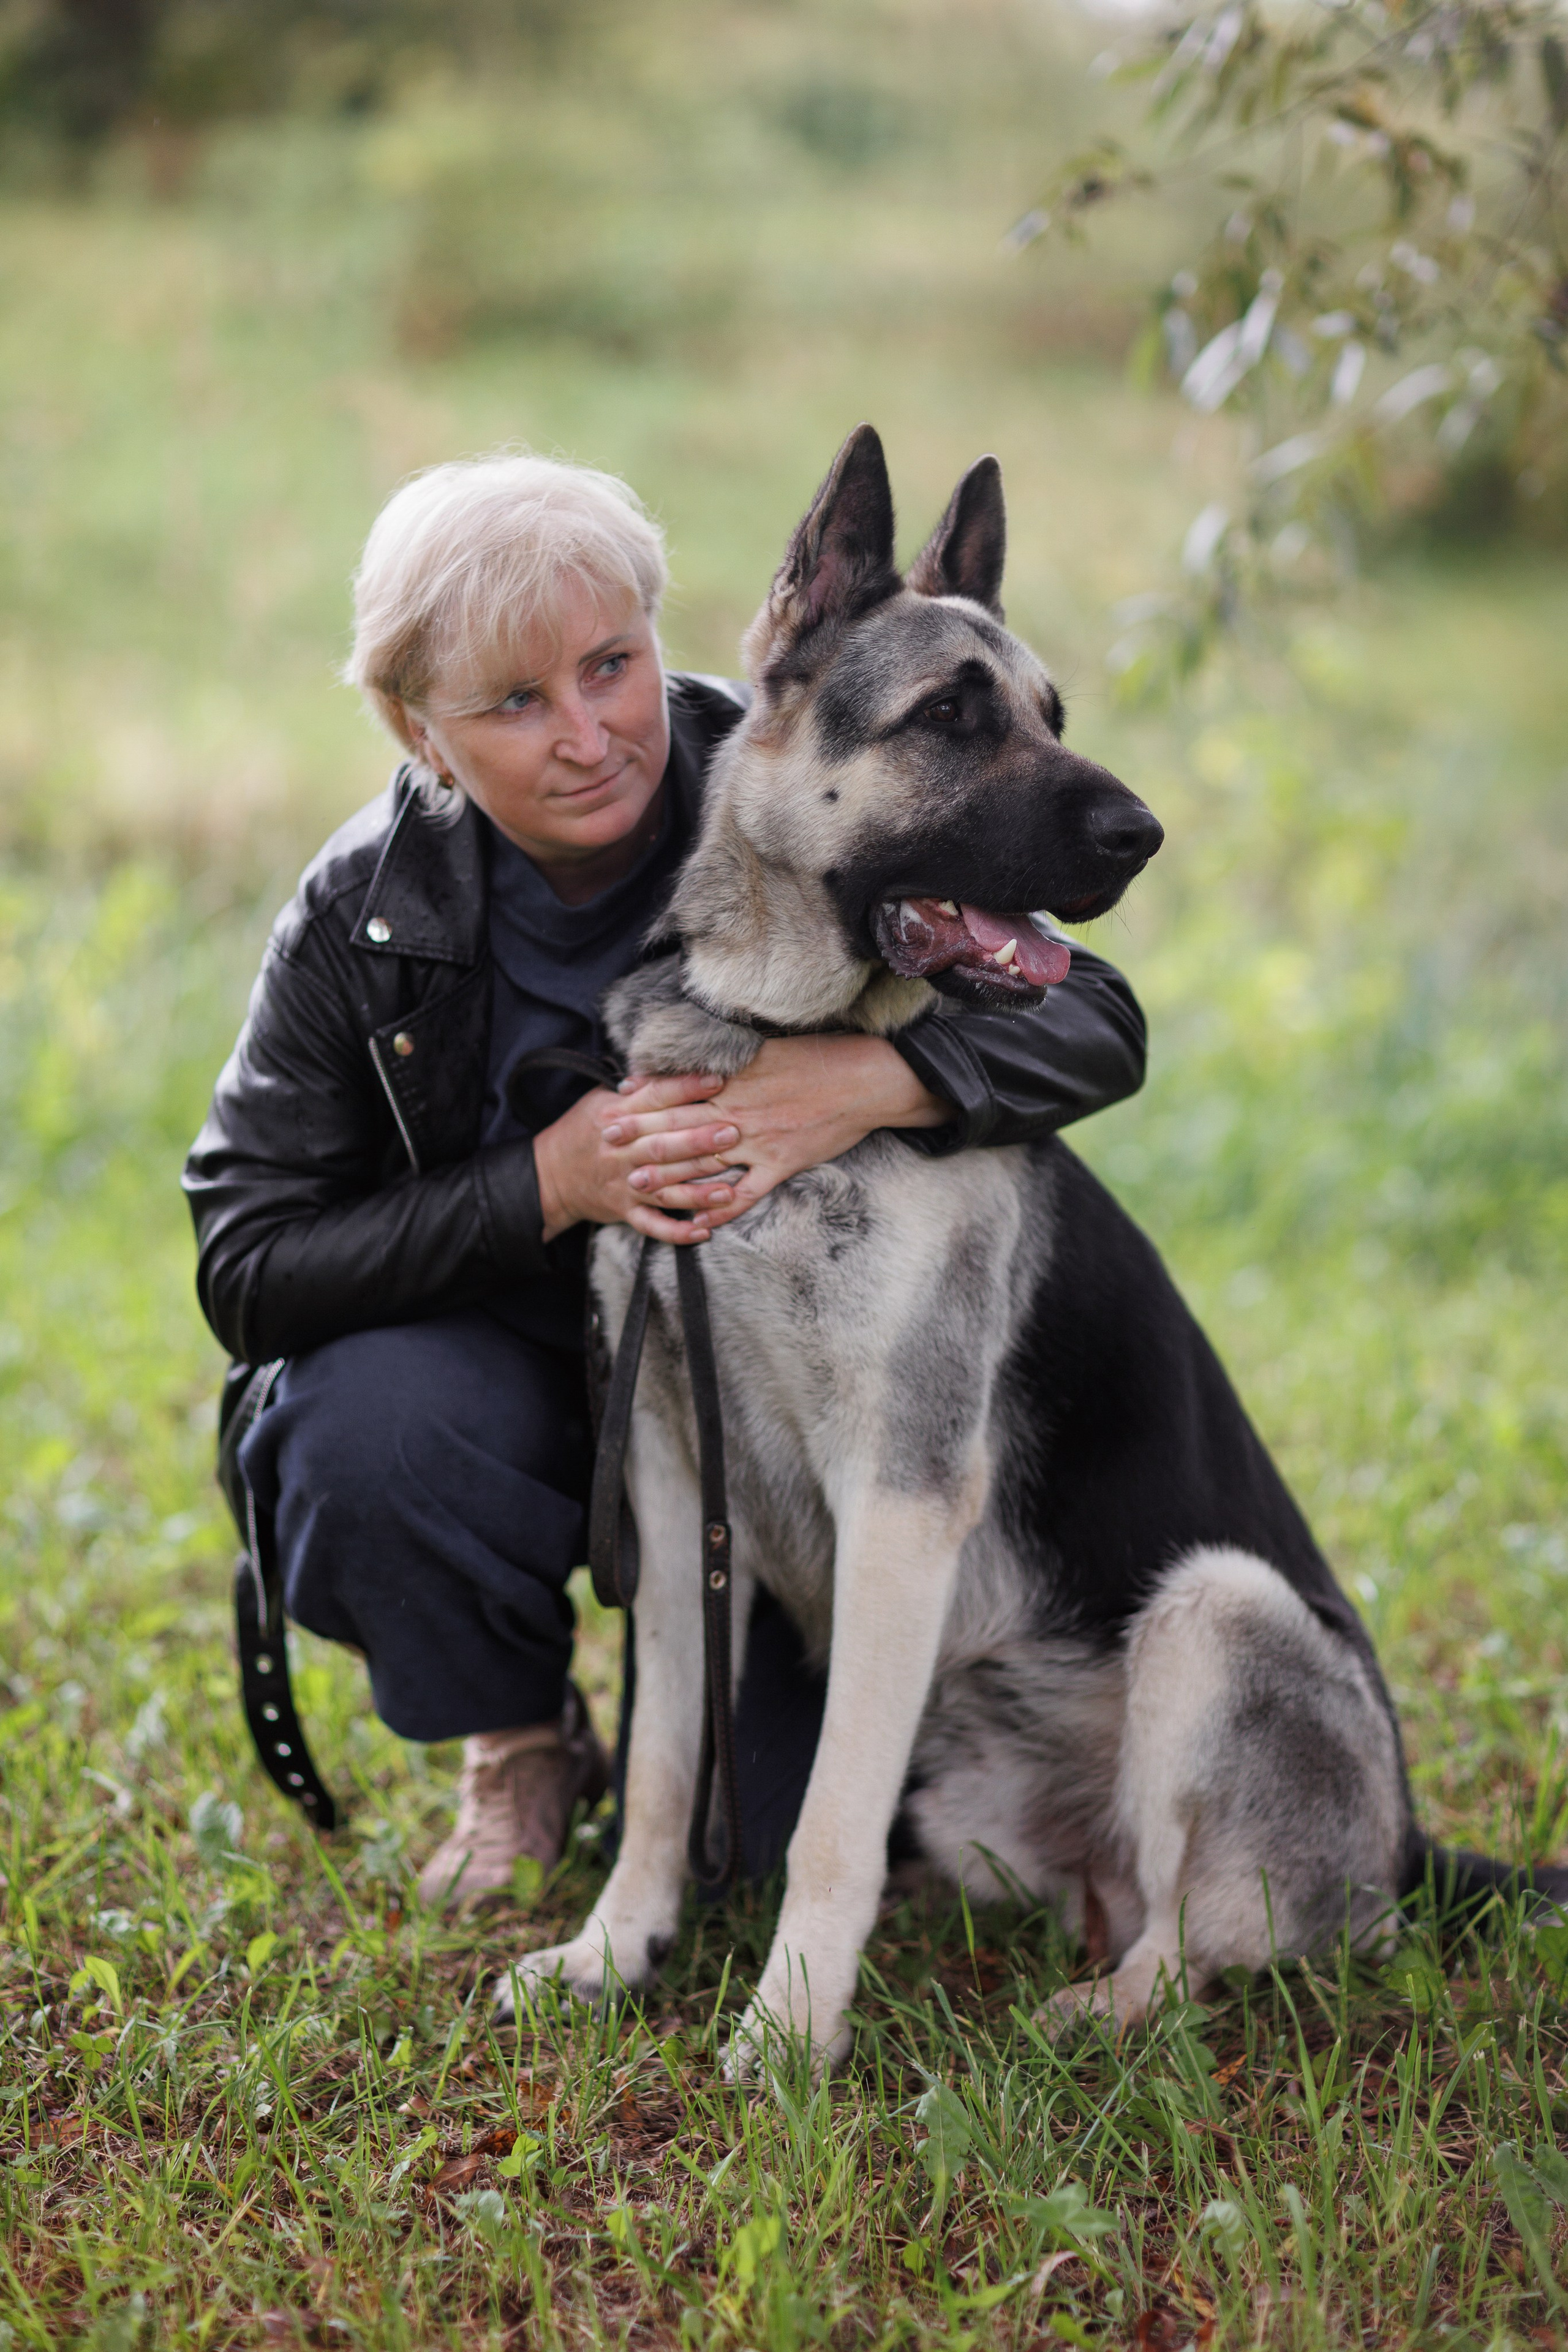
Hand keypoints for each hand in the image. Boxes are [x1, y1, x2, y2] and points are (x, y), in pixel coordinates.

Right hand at [533, 1072, 743, 1245]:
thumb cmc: (584, 1131)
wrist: (550, 1175)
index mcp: (615, 1116)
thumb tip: (667, 1063)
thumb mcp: (600, 1100)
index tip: (718, 1081)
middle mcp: (620, 1151)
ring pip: (664, 1187)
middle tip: (733, 1133)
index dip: (685, 1089)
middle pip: (663, 1144)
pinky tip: (703, 1233)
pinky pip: (652, 1225)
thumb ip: (635, 1087)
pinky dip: (676, 1232)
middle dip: (698, 1140)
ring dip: (697, 1191)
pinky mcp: (625, 1210)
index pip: (654, 1099)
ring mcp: (623, 1184)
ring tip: (729, 1189)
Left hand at [600, 1034, 950, 1232]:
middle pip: (679, 1127)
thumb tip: (700, 1060)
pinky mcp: (781, 1164)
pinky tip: (699, 1223)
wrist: (865, 1079)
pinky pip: (746, 1193)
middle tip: (606, 1147)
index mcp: (734, 1080)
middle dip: (640, 1138)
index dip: (644, 1098)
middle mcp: (739, 1112)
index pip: (679, 1090)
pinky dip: (722, 1209)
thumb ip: (731, 1057)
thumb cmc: (819, 1059)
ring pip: (705, 1162)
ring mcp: (759, 1141)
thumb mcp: (768, 1049)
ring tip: (636, 1186)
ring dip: (668, 1176)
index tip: (614, 1102)